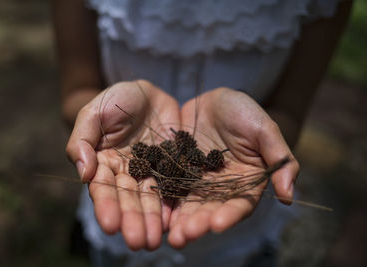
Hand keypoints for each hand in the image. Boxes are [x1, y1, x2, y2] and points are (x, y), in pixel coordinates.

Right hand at [66, 80, 179, 249]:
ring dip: (151, 220)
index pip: (103, 188)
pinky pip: (173, 187)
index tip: (111, 225)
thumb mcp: (93, 113)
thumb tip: (82, 174)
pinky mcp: (171, 166)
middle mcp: (126, 172)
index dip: (107, 206)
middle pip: (128, 199)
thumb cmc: (116, 100)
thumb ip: (82, 140)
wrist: (147, 92)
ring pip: (150, 198)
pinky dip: (172, 205)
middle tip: (137, 242)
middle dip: (132, 220)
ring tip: (154, 240)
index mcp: (103, 162)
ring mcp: (150, 171)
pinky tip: (173, 222)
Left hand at [168, 87, 298, 247]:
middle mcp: (221, 187)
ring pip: (188, 204)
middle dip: (197, 223)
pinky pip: (169, 186)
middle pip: (210, 210)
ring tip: (169, 233)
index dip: (229, 215)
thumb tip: (290, 198)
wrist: (216, 100)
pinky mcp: (177, 170)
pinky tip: (153, 211)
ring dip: (179, 219)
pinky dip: (163, 199)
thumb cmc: (245, 112)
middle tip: (183, 236)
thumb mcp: (266, 130)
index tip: (217, 224)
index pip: (240, 204)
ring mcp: (197, 180)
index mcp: (246, 182)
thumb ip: (280, 160)